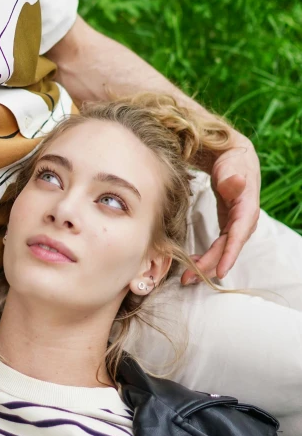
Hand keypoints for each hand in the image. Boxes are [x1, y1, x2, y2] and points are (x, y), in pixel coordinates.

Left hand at [181, 134, 260, 284]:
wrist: (234, 157)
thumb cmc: (233, 162)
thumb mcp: (233, 167)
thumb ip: (232, 178)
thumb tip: (236, 183)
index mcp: (246, 209)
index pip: (238, 235)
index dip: (229, 254)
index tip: (220, 271)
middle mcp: (244, 221)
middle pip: (228, 248)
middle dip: (211, 265)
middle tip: (190, 279)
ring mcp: (236, 224)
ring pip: (223, 250)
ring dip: (208, 264)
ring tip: (188, 277)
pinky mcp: (228, 225)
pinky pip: (219, 245)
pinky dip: (208, 255)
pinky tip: (195, 263)